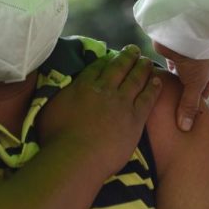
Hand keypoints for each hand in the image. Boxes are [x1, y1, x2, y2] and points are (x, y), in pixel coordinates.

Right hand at [38, 45, 162, 177]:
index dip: (108, 59)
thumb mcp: (49, 110)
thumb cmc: (56, 140)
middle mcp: (104, 89)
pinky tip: (158, 81)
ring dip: (143, 67)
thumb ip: (60, 97)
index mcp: (83, 86)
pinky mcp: (135, 118)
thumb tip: (61, 90)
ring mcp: (122, 103)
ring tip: (147, 61)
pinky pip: (148, 98)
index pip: (98, 67)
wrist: (76, 159)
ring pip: (136, 79)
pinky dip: (153, 88)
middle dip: (128, 56)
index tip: (113, 54)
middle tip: (135, 49)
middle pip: (119, 68)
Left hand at [153, 41, 208, 131]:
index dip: (197, 104)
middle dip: (182, 97)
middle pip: (190, 85)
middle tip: (173, 114)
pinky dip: (163, 78)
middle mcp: (200, 63)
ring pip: (177, 78)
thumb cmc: (196, 58)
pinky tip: (156, 90)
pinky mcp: (171, 53)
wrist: (182, 32)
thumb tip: (186, 128)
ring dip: (171, 88)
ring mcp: (185, 58)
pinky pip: (167, 70)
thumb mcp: (195, 85)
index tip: (187, 117)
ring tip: (163, 105)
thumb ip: (189, 106)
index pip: (205, 91)